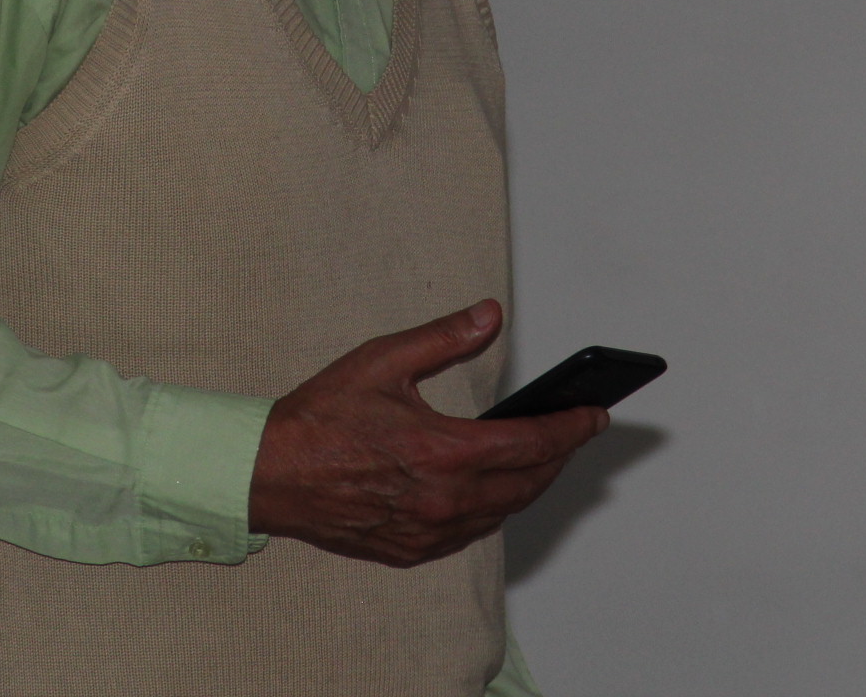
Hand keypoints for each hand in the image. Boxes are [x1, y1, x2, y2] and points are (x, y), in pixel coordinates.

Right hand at [247, 299, 606, 567]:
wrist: (269, 476)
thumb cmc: (319, 418)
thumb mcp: (383, 361)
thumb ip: (444, 338)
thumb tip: (489, 316)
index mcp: (442, 453)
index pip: (532, 444)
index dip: (571, 429)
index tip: (595, 416)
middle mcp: (443, 501)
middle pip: (528, 483)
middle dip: (560, 455)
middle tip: (577, 431)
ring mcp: (428, 532)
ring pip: (504, 512)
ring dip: (532, 484)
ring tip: (545, 456)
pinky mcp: (411, 550)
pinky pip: (472, 533)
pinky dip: (495, 509)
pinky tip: (495, 488)